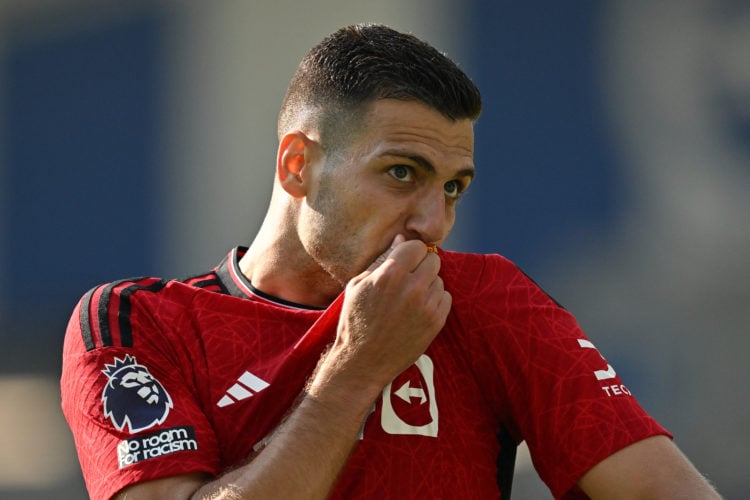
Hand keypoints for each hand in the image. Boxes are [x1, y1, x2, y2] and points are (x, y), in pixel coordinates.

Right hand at [311, 235, 450, 398]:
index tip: (404, 262)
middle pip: (433, 260)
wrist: (363, 361)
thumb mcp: (359, 285)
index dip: (410, 253)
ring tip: (409, 299)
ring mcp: (426, 306)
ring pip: (439, 279)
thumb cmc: (356, 320)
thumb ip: (383, 259)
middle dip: (421, 267)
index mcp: (389, 275)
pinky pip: (446, 298)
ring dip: (428, 285)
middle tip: (408, 280)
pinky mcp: (436, 322)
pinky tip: (417, 310)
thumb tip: (402, 238)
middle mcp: (411, 288)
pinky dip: (435, 301)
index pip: (417, 246)